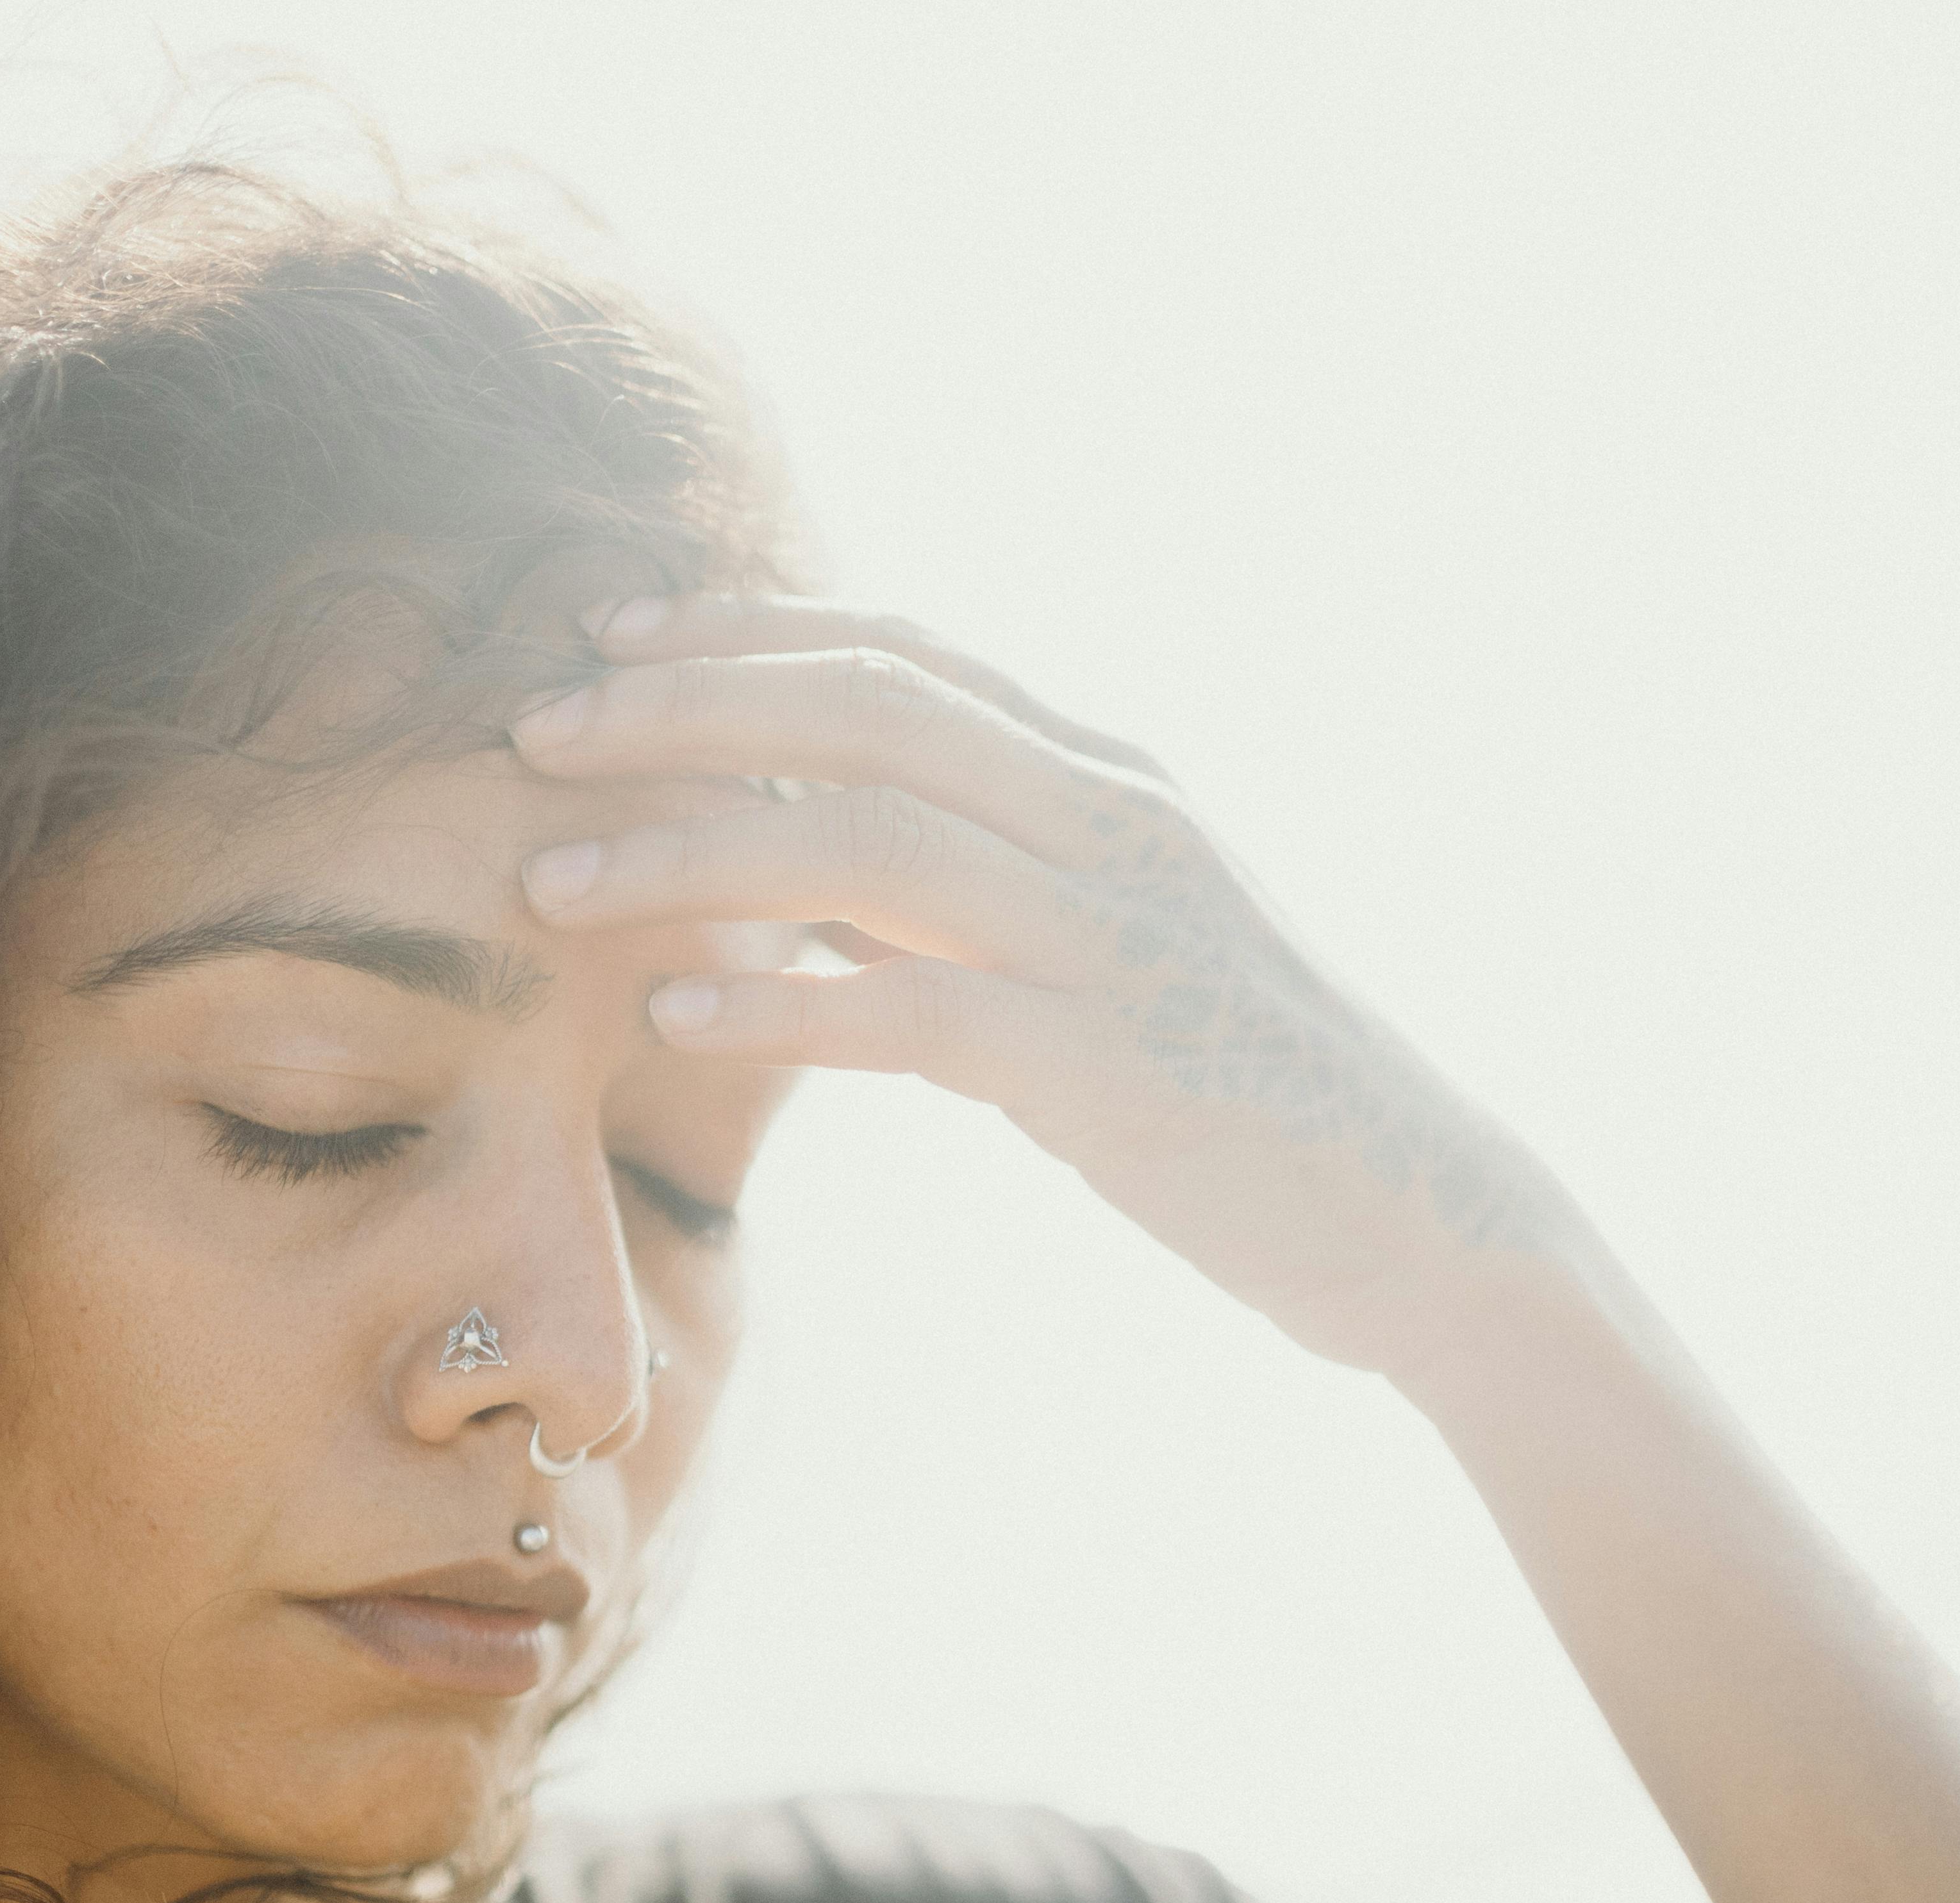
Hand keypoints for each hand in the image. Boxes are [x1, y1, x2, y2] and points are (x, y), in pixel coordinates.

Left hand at [509, 596, 1577, 1376]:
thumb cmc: (1245, 1091)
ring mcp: (1117, 944)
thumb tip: (814, 895)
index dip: (747, 628)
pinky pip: (916, 1015)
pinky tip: (677, 1010)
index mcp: (1113, 779)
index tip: (610, 637)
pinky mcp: (1110, 1073)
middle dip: (685, 707)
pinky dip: (785, 1004)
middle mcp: (1116, 826)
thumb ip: (977, 900)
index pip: (907, 650)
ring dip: (693, 849)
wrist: (1422, 1217)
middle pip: (867, 709)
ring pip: (869, 842)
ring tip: (556, 879)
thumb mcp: (1111, 953)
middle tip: (537, 732)